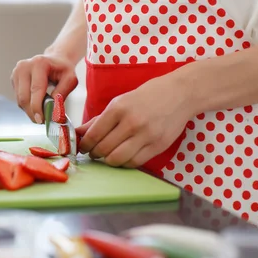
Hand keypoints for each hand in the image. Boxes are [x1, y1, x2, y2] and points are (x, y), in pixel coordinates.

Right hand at [11, 54, 77, 123]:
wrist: (55, 59)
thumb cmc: (63, 70)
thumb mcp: (70, 80)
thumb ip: (62, 94)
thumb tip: (53, 110)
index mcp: (39, 63)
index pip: (36, 90)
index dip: (37, 107)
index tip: (41, 120)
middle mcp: (24, 66)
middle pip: (24, 97)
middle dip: (32, 113)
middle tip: (42, 121)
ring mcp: (17, 72)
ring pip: (19, 100)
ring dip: (30, 110)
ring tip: (42, 113)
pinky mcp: (14, 78)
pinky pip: (18, 98)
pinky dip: (27, 105)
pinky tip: (36, 104)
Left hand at [77, 75, 193, 167]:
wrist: (179, 94)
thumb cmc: (145, 97)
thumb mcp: (119, 103)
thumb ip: (98, 120)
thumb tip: (78, 133)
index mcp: (118, 109)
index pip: (94, 134)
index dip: (84, 145)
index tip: (82, 147)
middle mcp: (131, 123)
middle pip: (104, 149)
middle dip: (94, 154)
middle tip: (93, 153)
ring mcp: (146, 135)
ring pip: (118, 159)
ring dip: (108, 161)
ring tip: (107, 156)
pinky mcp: (158, 145)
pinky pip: (135, 162)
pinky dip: (124, 163)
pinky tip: (122, 157)